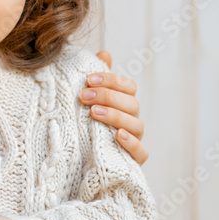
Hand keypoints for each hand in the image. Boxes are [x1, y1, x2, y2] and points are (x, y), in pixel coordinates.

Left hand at [80, 50, 147, 164]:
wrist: (77, 166)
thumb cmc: (84, 127)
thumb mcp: (86, 102)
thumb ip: (96, 80)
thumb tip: (104, 53)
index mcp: (124, 104)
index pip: (128, 86)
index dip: (111, 80)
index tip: (88, 79)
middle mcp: (132, 121)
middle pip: (132, 104)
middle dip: (108, 97)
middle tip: (84, 96)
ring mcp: (135, 141)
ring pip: (136, 125)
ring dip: (116, 116)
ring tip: (94, 113)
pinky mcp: (132, 162)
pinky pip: (141, 153)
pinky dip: (131, 143)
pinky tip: (116, 135)